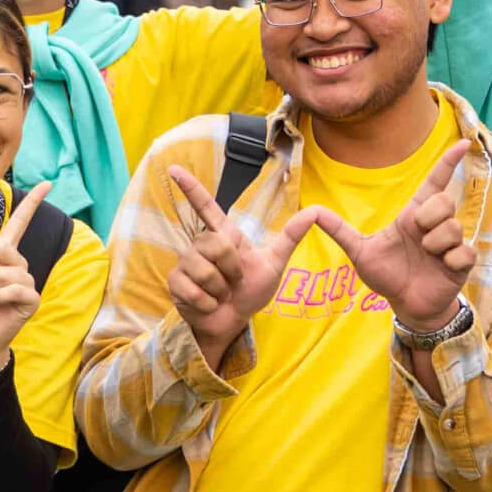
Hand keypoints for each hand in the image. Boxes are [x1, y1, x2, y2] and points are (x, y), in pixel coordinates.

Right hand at [166, 165, 319, 364]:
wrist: (233, 322)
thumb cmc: (251, 291)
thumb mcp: (274, 263)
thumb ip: (291, 237)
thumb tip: (315, 211)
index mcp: (223, 236)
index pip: (206, 207)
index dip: (191, 188)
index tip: (175, 169)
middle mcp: (201, 245)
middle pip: (217, 245)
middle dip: (232, 269)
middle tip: (234, 283)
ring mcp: (186, 263)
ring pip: (205, 270)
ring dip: (220, 290)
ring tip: (221, 294)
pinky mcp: (176, 283)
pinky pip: (194, 290)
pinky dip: (209, 303)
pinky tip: (209, 305)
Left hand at [311, 141, 476, 330]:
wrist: (405, 304)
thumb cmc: (386, 275)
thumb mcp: (359, 251)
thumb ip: (339, 230)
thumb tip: (312, 211)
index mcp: (414, 215)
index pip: (434, 182)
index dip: (447, 163)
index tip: (462, 143)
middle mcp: (435, 225)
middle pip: (443, 201)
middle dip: (428, 218)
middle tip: (417, 239)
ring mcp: (451, 243)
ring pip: (453, 227)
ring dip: (435, 245)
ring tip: (426, 257)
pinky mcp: (463, 262)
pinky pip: (464, 252)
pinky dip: (450, 261)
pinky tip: (441, 269)